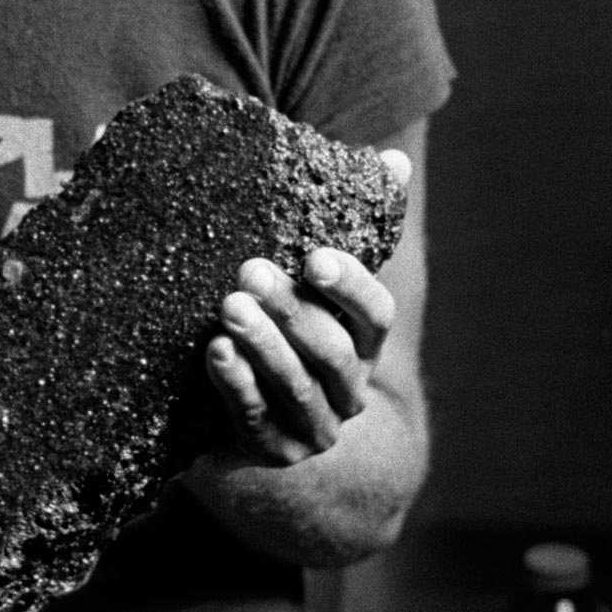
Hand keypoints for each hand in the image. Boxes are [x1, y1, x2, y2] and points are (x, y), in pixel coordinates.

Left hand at [204, 151, 409, 467]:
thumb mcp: (310, 284)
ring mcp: (314, 425)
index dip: (349, 285)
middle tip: (251, 271)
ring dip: (264, 345)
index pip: (376, 315)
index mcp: (363, 343)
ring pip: (296, 387)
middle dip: (293, 310)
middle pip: (332, 350)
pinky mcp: (273, 451)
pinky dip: (237, 386)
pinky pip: (257, 421)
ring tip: (229, 307)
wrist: (253, 425)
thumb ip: (350, 224)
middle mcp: (347, 387)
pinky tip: (217, 353)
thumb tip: (394, 160)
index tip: (314, 256)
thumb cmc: (282, 331)